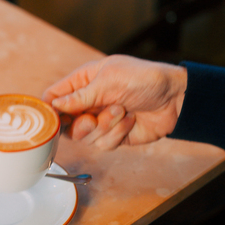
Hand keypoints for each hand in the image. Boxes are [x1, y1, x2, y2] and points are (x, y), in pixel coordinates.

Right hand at [43, 55, 187, 149]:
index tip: (51, 118)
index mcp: (83, 82)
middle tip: (92, 118)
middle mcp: (89, 102)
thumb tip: (54, 106)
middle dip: (80, 124)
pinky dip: (117, 134)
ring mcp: (101, 120)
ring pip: (85, 137)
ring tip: (122, 111)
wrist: (174, 98)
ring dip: (105, 126)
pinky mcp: (114, 136)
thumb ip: (79, 96)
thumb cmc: (143, 79)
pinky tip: (130, 120)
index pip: (54, 97)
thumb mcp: (109, 81)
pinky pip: (103, 144)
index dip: (49, 109)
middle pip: (66, 124)